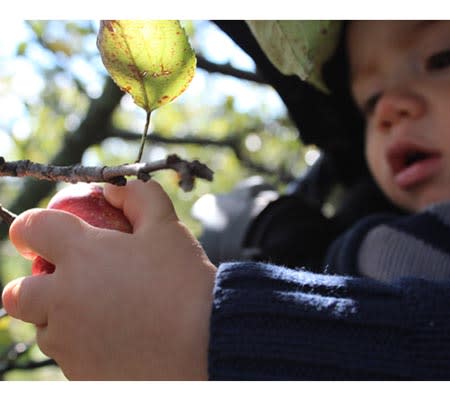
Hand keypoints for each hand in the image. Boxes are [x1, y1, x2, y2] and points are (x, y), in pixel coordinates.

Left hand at [2, 180, 215, 379]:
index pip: (32, 228)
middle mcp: (63, 300)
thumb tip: (112, 192)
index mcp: (81, 256)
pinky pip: (69, 356)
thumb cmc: (185, 282)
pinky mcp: (82, 374)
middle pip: (18, 293)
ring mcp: (69, 342)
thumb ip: (138, 198)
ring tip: (104, 312)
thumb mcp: (167, 227)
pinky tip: (118, 337)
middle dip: (34, 284)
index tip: (38, 234)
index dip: (31, 226)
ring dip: (61, 316)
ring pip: (44, 328)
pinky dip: (83, 344)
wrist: (207, 344)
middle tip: (69, 282)